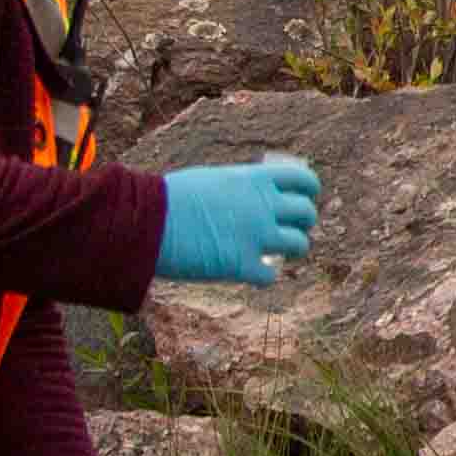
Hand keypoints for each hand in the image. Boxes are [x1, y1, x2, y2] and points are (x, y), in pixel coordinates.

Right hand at [155, 155, 321, 287]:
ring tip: (278, 253)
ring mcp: (255, 236)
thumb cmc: (170, 199)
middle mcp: (263, 206)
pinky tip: (252, 274)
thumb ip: (242, 188)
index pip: (304, 179)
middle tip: (288, 229)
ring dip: (291, 250)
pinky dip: (263, 276)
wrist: (145, 222)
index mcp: (255, 180)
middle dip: (301, 223)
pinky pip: (271, 276)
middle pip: (306, 214)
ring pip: (299, 245)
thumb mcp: (213, 181)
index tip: (304, 198)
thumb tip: (258, 196)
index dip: (309, 190)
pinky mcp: (241, 265)